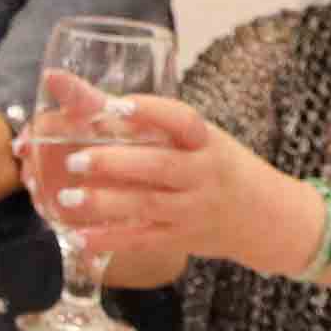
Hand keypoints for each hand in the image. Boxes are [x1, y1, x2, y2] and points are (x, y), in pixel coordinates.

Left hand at [40, 82, 278, 283]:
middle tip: (74, 160)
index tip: (120, 105)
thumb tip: (79, 90)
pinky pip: (143, 240)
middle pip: (159, 166)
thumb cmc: (217, 165)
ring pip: (148, 205)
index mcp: (206, 140)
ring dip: (105, 203)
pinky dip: (109, 239)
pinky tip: (78, 236)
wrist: (264, 217)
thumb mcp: (196, 138)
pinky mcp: (181, 238)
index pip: (183, 120)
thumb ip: (143, 119)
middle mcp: (203, 173)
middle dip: (115, 163)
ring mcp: (193, 209)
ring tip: (66, 197)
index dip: (152, 111)